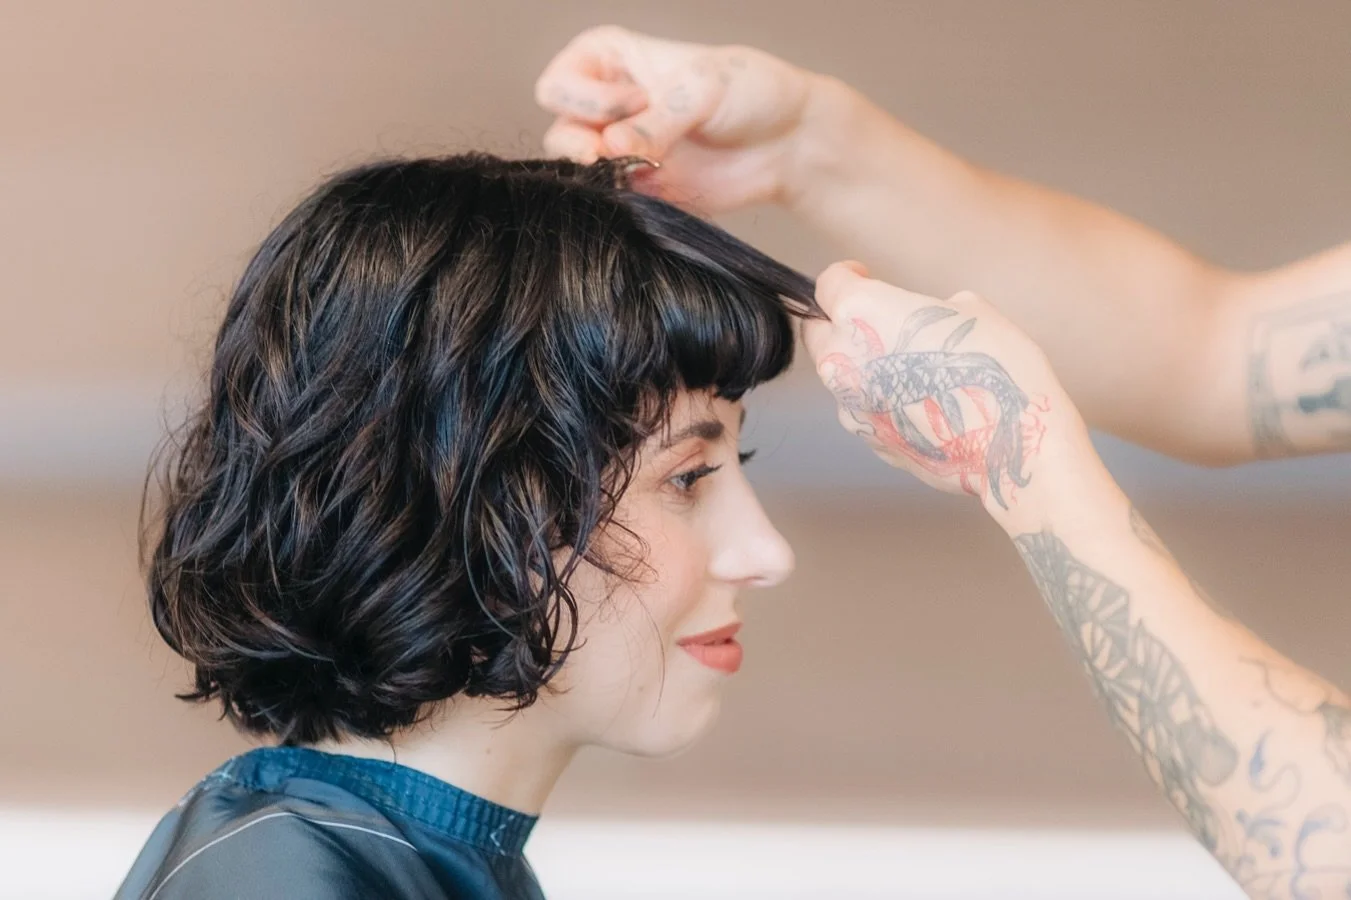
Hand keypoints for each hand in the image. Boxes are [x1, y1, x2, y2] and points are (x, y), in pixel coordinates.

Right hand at [535, 26, 815, 212]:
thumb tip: (614, 149)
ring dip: (599, 175)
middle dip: (582, 142)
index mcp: (612, 61)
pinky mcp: (641, 189)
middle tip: (621, 150)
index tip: (636, 101)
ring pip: (576, 170)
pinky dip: (620, 200)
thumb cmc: (750, 92)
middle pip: (559, 128)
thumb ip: (657, 120)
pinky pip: (610, 200)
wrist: (788, 142)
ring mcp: (621, 150)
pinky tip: (650, 190)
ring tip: (643, 169)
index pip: (560, 81)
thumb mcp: (703, 88)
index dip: (589, 97)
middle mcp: (608, 106)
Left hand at [802, 262, 1089, 521]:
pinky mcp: (868, 439)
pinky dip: (880, 400)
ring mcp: (851, 406)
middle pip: (819, 332)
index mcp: (861, 313)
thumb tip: (923, 320)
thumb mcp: (971, 309)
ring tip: (908, 366)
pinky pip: (863, 409)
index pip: (829, 284)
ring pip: (840, 376)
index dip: (848, 276)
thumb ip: (927, 308)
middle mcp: (843, 360)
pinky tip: (919, 401)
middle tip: (878, 321)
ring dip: (861, 365)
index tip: (864, 276)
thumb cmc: (996, 366)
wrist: (1010, 442)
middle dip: (840, 323)